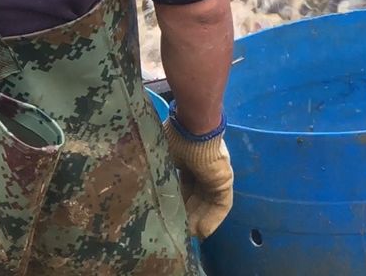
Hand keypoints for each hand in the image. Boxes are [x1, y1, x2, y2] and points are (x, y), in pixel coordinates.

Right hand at [164, 117, 234, 238]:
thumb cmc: (175, 138)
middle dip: (186, 215)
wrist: (193, 128)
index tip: (166, 217)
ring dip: (198, 221)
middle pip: (195, 198)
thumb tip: (140, 183)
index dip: (176, 203)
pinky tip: (202, 233)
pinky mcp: (224, 181)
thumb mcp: (162, 158)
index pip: (183, 187)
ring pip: (207, 204)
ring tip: (187, 237)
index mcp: (188, 161)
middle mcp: (203, 169)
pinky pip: (221, 206)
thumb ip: (158, 171)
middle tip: (175, 232)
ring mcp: (215, 175)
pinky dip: (212, 220)